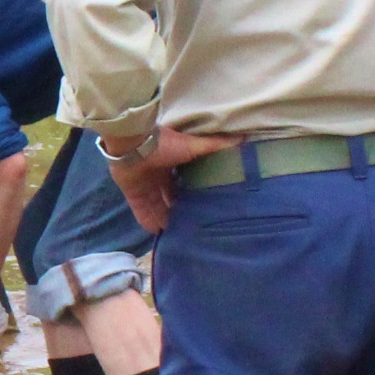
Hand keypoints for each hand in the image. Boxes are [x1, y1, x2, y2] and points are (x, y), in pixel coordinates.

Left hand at [100, 128, 240, 234]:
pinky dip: (147, 221)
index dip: (191, 193)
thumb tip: (242, 139)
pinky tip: (158, 234)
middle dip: (179, 209)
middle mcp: (158, 176)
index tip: (203, 205)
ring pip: (157, 206)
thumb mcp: (194, 145)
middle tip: (191, 224)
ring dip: (165, 218)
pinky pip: (141, 211)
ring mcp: (145, 185)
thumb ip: (216, 145)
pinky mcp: (133, 194)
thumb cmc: (165, 144)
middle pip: (170, 197)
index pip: (183, 182)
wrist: (134, 143)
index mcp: (172, 164)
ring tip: (178, 234)